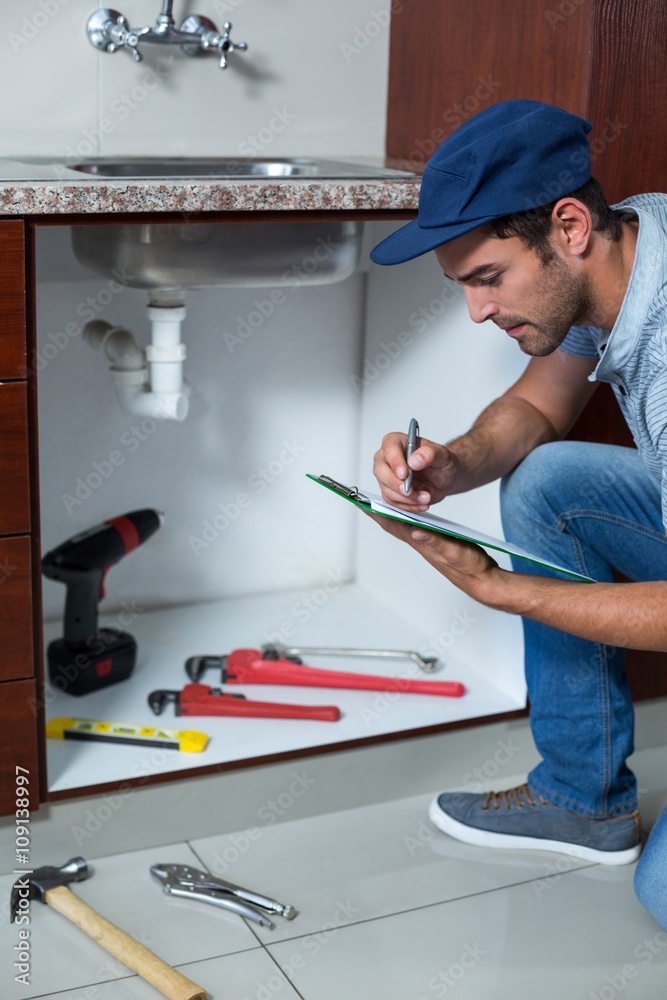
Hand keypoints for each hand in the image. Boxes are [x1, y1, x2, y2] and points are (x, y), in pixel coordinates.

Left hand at [368, 513, 500, 600]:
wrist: (481, 579)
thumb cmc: (469, 567)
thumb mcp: (453, 551)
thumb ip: (436, 541)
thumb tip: (416, 531)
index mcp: (421, 543)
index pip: (393, 525)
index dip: (377, 514)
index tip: (361, 503)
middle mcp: (420, 542)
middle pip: (393, 524)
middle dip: (378, 511)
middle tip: (363, 499)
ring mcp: (427, 543)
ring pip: (402, 526)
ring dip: (391, 513)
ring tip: (379, 502)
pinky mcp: (436, 542)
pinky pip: (415, 527)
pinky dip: (408, 518)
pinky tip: (408, 513)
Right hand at [372, 432, 459, 510]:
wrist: (445, 478)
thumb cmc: (441, 462)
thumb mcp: (442, 454)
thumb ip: (429, 454)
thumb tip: (414, 461)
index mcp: (397, 442)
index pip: (389, 448)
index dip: (395, 462)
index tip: (404, 474)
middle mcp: (387, 458)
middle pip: (380, 471)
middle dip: (395, 484)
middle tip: (410, 491)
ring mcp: (387, 476)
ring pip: (387, 490)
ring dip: (406, 498)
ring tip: (426, 497)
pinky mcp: (391, 492)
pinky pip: (393, 502)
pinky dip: (408, 506)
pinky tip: (422, 504)